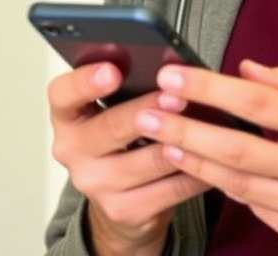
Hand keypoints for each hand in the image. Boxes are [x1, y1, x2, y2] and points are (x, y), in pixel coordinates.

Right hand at [46, 62, 210, 255]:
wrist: (122, 202)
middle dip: (149, 109)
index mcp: (68, 118)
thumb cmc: (124, 140)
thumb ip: (130, 88)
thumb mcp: (115, 110)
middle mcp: (73, 152)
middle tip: (178, 96)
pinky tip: (214, 158)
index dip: (85, 81)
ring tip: (209, 123)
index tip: (113, 70)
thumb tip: (173, 68)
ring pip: (149, 160)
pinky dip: (196, 172)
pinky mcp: (124, 210)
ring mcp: (97, 185)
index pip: (63, 94)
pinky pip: (170, 189)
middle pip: (112, 127)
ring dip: (183, 141)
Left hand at [133, 61, 277, 255]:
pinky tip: (199, 165)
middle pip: (236, 149)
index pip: (259, 103)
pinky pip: (250, 204)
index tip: (177, 76)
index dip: (212, 88)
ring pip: (235, 182)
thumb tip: (247, 70)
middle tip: (147, 113)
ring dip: (192, 159)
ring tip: (160, 138)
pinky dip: (223, 183)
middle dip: (184, 129)